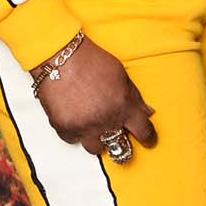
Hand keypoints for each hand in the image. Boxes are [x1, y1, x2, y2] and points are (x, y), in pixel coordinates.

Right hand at [32, 34, 156, 156]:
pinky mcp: (64, 129)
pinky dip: (75, 131)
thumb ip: (134, 97)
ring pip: (95, 148)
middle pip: (119, 147)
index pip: (144, 132)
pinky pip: (73, 139)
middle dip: (120, 141)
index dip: (148, 137)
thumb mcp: (120, 74)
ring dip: (97, 138)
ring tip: (93, 123)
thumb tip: (146, 113)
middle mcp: (105, 121)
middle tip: (116, 132)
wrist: (58, 57)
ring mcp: (84, 127)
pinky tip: (75, 116)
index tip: (147, 139)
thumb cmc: (90, 61)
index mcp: (123, 106)